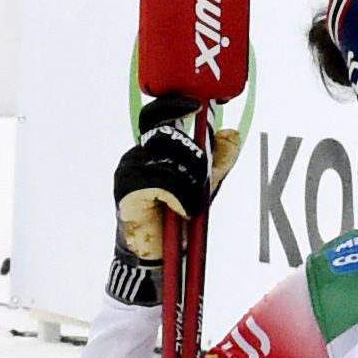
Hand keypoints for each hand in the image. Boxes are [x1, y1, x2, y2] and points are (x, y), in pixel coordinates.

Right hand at [109, 97, 214, 306]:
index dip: (172, 104)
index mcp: (150, 149)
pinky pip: (161, 182)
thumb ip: (219, 159)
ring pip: (167, 160)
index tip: (194, 104)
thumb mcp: (205, 183)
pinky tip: (182, 211)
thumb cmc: (176, 215)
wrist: (157, 253)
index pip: (155, 115)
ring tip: (192, 205)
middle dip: (193, 155)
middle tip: (202, 178)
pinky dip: (179, 197)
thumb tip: (231, 132)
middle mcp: (135, 156)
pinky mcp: (126, 192)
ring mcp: (127, 172)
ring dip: (189, 183)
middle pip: (167, 136)